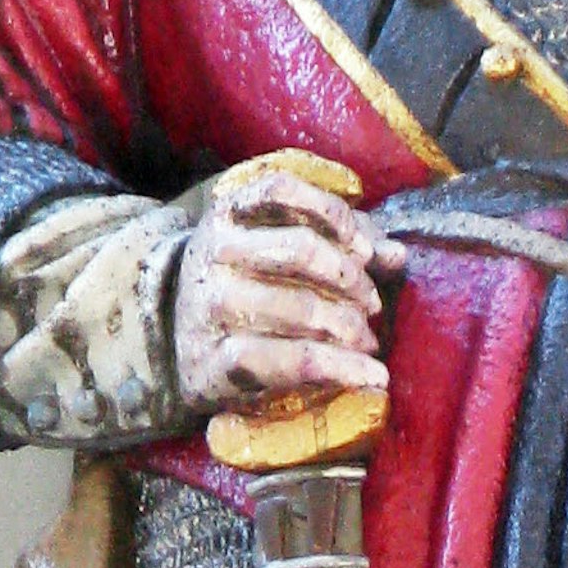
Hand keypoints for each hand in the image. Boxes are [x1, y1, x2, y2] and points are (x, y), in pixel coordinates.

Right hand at [175, 157, 394, 415]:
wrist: (173, 336)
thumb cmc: (245, 283)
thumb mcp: (277, 247)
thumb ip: (339, 242)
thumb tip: (395, 254)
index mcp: (229, 213)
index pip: (282, 190)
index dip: (333, 213)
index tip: (363, 250)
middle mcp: (215, 251)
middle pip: (300, 250)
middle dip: (351, 279)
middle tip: (372, 305)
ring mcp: (212, 305)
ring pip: (299, 307)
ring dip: (350, 327)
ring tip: (369, 343)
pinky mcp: (216, 359)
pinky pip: (290, 360)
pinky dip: (341, 368)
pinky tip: (371, 376)